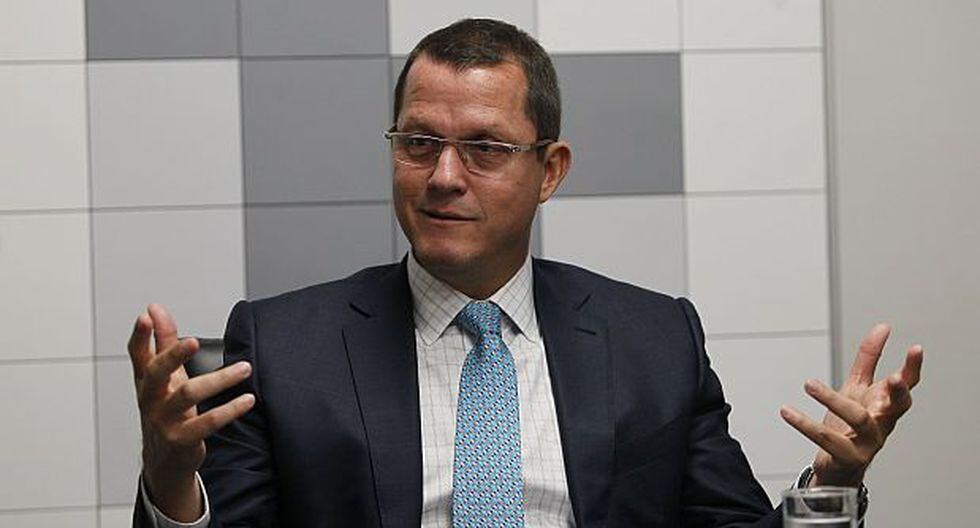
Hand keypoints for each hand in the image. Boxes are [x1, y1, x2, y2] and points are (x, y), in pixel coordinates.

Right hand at [128, 303, 254, 520]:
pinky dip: (230, 410)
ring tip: (245, 368)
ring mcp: (164, 421)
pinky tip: (247, 399)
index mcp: (146, 381)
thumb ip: (163, 342)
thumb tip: (155, 309)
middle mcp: (151, 399)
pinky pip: (208, 423)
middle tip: (193, 341)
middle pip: (157, 373)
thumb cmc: (165, 410)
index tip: (146, 315)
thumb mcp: (163, 378)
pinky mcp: (182, 439)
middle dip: (173, 356)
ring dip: (220, 380)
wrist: (164, 460)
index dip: (140, 336)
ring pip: (188, 395)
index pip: (138, 355)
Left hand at [780, 323, 923, 486]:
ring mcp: (867, 442)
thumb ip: (869, 358)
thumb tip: (883, 328)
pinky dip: (805, 425)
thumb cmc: (852, 424)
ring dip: (832, 399)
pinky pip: (827, 440)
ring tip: (809, 384)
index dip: (913, 368)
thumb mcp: (859, 387)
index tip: (915, 348)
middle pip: (897, 407)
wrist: (838, 465)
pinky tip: (787, 411)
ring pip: (858, 419)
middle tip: (894, 378)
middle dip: (899, 392)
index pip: (906, 385)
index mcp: (885, 404)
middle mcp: (881, 423)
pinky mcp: (847, 457)